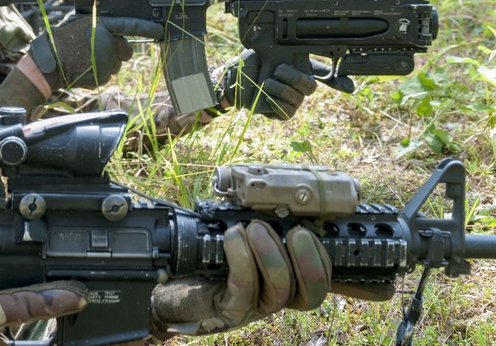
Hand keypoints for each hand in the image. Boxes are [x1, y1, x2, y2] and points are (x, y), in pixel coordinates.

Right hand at [28, 15, 162, 90]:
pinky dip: (97, 75)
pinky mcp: (103, 74)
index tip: (160, 29)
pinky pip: (107, 75)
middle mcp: (106, 40)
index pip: (130, 25)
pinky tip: (83, 69)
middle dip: (116, 54)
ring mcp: (105, 58)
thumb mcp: (80, 25)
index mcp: (101, 24)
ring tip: (85, 60)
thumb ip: (100, 27)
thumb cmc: (60, 42)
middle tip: (95, 52)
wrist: (47, 63)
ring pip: (116, 65)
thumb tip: (115, 32)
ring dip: (105, 65)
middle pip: (125, 50)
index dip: (147, 27)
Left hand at [151, 222, 329, 336]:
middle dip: (306, 259)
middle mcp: (275, 296)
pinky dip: (241, 258)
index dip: (323, 259)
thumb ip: (264, 217)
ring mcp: (254, 307)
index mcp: (286, 278)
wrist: (172, 279)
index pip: (321, 281)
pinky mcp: (229, 309)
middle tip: (294, 231)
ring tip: (253, 228)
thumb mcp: (243, 232)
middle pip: (310, 293)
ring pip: (280, 290)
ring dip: (269, 253)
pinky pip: (244, 287)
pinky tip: (232, 237)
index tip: (309, 230)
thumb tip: (277, 185)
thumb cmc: (211, 252)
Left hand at [215, 50, 354, 119]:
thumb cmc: (255, 62)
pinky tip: (267, 94)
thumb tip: (303, 40)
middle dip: (295, 77)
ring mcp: (292, 101)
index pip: (328, 76)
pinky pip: (286, 111)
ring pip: (298, 99)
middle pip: (311, 86)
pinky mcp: (280, 113)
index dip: (342, 82)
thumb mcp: (272, 49)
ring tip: (268, 81)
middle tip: (279, 69)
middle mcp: (300, 86)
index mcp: (302, 69)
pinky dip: (276, 101)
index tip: (350, 87)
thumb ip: (289, 47)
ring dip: (281, 88)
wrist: (236, 77)